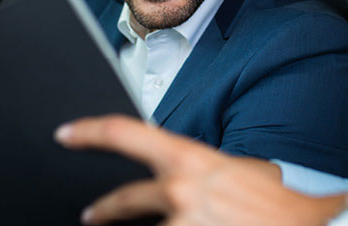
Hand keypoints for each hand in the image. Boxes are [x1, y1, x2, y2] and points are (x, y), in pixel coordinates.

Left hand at [56, 115, 346, 225]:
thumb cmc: (281, 208)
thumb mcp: (242, 174)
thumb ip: (205, 175)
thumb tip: (187, 186)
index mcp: (192, 161)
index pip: (126, 133)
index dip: (90, 131)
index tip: (66, 134)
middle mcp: (179, 193)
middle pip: (121, 201)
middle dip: (102, 211)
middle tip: (92, 215)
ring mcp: (182, 225)